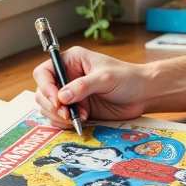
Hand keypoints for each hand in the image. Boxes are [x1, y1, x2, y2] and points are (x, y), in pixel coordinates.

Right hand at [32, 44, 151, 128]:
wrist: (143, 94)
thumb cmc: (128, 78)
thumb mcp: (106, 78)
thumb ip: (83, 86)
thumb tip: (62, 97)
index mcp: (71, 61)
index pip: (44, 72)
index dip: (46, 87)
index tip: (57, 100)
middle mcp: (67, 77)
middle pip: (43, 92)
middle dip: (52, 106)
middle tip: (67, 114)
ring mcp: (70, 94)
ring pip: (48, 108)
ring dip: (59, 116)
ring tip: (79, 118)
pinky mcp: (77, 109)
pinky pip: (60, 119)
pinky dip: (65, 123)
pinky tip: (81, 121)